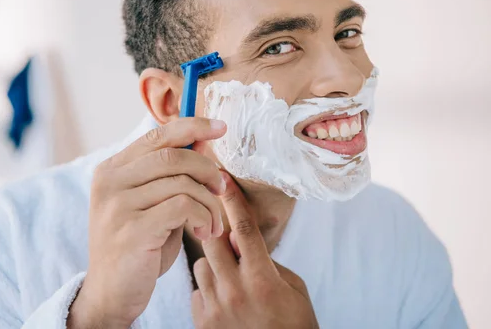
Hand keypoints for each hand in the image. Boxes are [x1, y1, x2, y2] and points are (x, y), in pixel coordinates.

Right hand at [67, 118, 226, 328]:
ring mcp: (117, 205)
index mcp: (112, 169)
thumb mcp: (153, 203)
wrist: (112, 293)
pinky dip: (203, 216)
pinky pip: (183, 207)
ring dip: (209, 202)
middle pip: (173, 155)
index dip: (192, 126)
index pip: (157, 135)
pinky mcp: (132, 230)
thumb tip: (201, 140)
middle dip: (207, 169)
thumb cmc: (140, 245)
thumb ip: (171, 174)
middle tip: (221, 188)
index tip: (221, 127)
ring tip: (213, 223)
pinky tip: (203, 232)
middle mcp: (110, 182)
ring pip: (182, 182)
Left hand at [191, 172, 318, 328]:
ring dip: (213, 264)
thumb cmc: (293, 325)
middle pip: (211, 240)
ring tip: (230, 278)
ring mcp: (216, 307)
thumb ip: (270, 262)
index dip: (233, 199)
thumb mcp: (294, 289)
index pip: (244, 228)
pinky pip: (196, 290)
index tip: (222, 176)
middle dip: (214, 228)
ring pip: (201, 265)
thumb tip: (247, 244)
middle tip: (221, 227)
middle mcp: (235, 290)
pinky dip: (207, 288)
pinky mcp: (202, 321)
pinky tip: (224, 299)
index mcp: (262, 278)